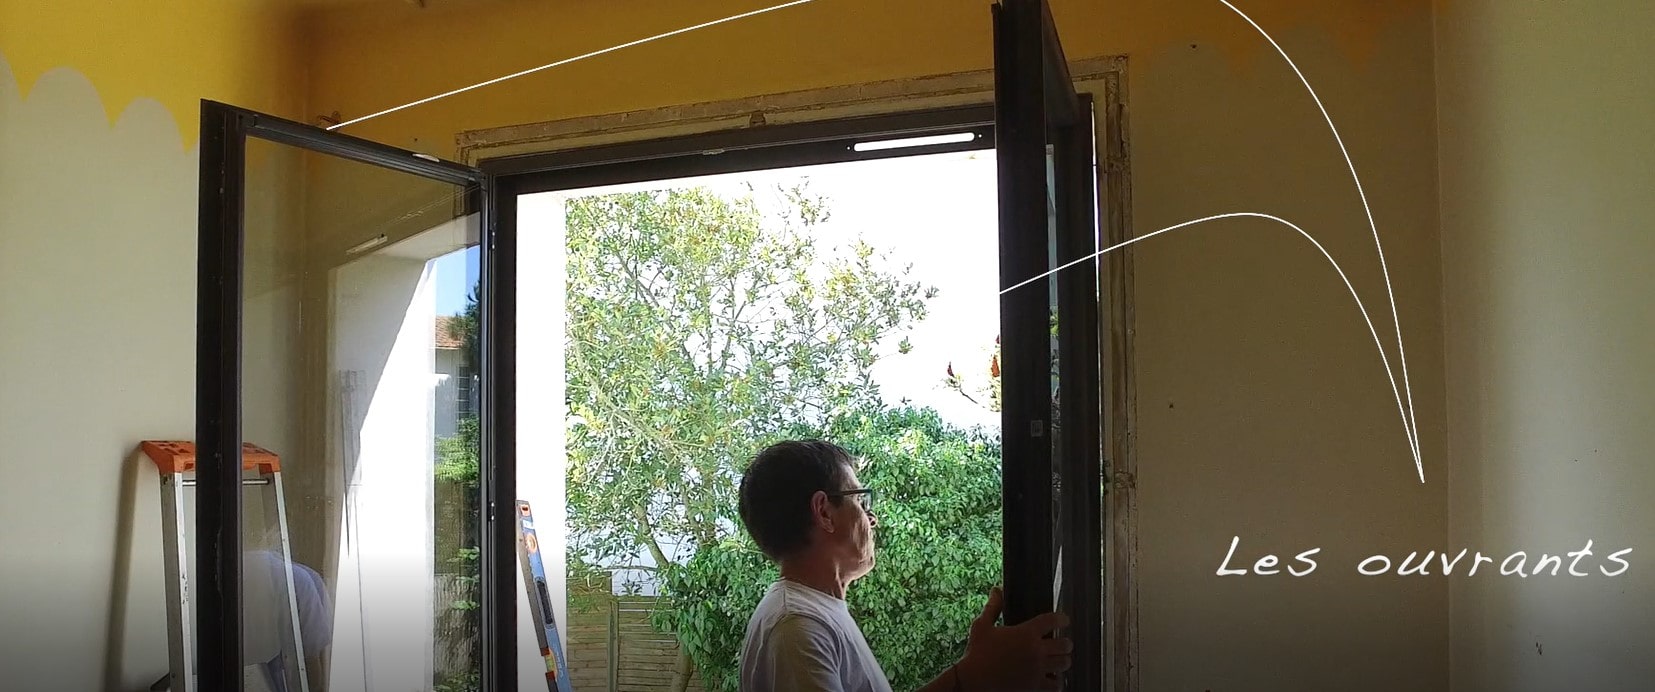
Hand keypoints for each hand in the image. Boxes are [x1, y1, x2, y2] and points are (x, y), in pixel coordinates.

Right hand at [953, 586, 1072, 690]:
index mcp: (1025, 633)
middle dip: (1065, 643)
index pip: (1053, 620)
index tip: (1064, 620)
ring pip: (1064, 664)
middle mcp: (1035, 650)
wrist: (973, 681)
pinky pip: (1057, 685)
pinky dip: (1057, 681)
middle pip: (1064, 644)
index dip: (1062, 619)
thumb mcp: (982, 626)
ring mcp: (1037, 669)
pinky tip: (1052, 678)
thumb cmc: (976, 653)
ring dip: (1063, 661)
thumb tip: (996, 590)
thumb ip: (993, 607)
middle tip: (1063, 644)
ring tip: (1059, 660)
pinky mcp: (1035, 686)